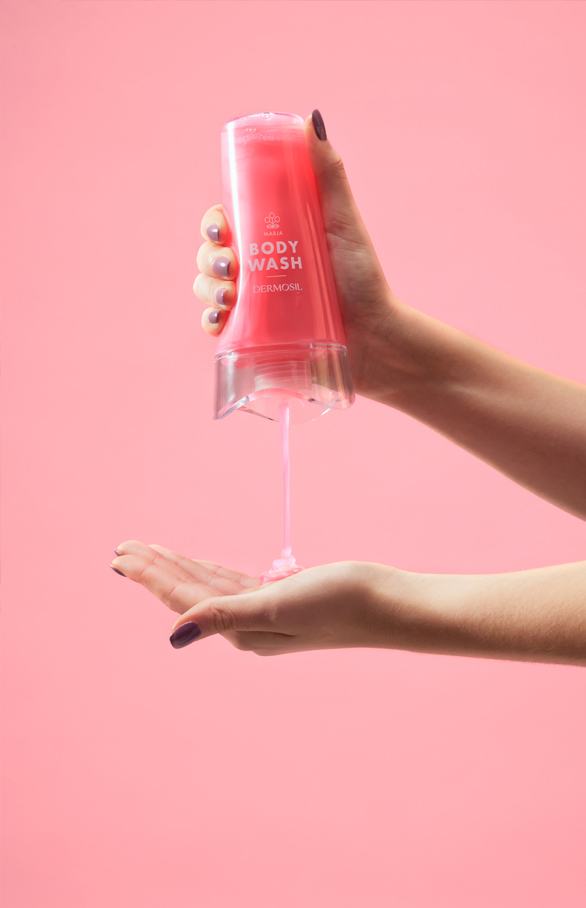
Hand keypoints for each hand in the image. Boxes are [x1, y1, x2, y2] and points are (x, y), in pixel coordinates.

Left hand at [111, 540, 391, 653]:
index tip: (121, 556)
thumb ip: (226, 616)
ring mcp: (266, 612)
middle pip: (190, 591)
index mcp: (242, 630)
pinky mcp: (283, 597)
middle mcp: (247, 625)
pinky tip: (198, 565)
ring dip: (179, 567)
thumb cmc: (341, 603)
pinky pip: (234, 582)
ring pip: (210, 585)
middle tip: (122, 549)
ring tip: (149, 552)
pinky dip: (211, 570)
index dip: (151, 576)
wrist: (389, 604)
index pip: (185, 598)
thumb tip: (176, 635)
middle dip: (156, 569)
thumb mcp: (279, 606)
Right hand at [193, 110, 399, 400]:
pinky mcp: (254, 337)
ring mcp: (254, 304)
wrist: (375, 337)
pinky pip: (218, 327)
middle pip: (211, 256)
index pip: (226, 223)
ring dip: (207, 289)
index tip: (220, 228)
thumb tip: (312, 119)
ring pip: (209, 289)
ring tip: (229, 296)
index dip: (212, 223)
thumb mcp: (344, 222)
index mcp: (271, 238)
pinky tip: (218, 320)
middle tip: (231, 266)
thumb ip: (329, 174)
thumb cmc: (363, 278)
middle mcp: (258, 270)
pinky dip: (210, 322)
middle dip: (208, 259)